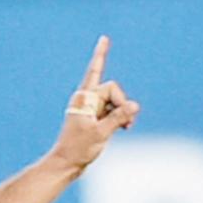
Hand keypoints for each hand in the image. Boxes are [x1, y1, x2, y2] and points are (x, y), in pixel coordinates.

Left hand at [49, 36, 140, 171]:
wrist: (67, 164)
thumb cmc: (78, 148)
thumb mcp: (101, 133)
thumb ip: (119, 117)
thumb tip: (134, 105)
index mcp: (83, 99)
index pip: (94, 72)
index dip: (100, 55)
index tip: (104, 38)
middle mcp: (87, 100)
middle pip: (113, 90)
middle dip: (123, 103)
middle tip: (126, 122)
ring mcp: (92, 109)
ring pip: (116, 101)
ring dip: (124, 112)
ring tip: (125, 129)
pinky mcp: (96, 118)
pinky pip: (115, 111)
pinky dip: (122, 118)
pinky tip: (124, 129)